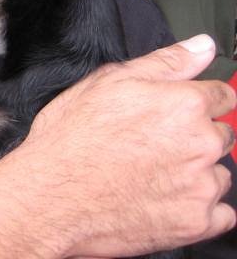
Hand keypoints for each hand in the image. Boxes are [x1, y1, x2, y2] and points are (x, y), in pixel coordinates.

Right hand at [17, 34, 235, 257]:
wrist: (51, 196)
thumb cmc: (71, 138)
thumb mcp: (106, 82)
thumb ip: (165, 62)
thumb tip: (202, 46)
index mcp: (184, 104)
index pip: (223, 94)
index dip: (199, 99)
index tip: (179, 111)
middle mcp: (201, 143)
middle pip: (221, 133)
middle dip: (195, 135)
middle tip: (152, 144)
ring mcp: (201, 186)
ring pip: (219, 173)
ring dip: (197, 172)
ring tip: (152, 174)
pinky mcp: (195, 223)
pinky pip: (220, 214)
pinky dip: (200, 207)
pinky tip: (166, 199)